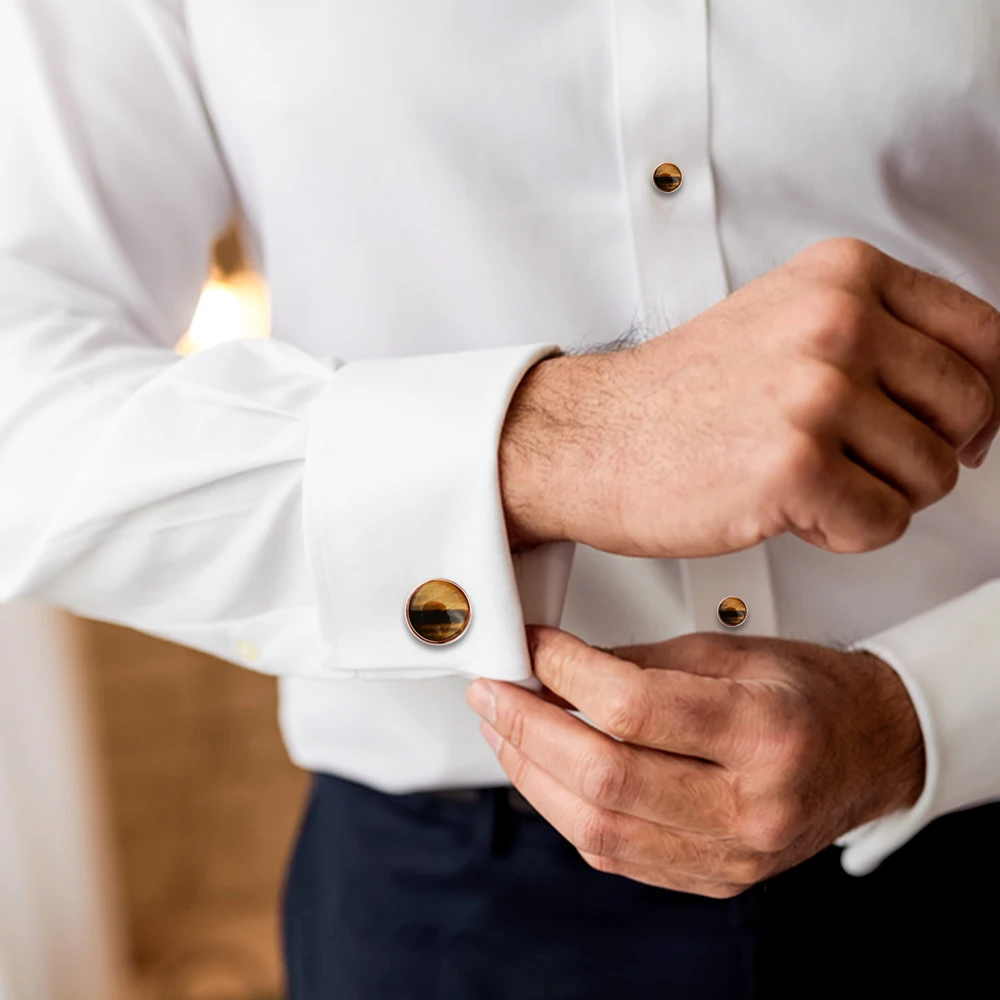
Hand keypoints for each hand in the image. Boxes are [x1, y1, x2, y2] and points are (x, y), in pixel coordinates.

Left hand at [466, 627, 924, 897]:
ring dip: (532, 775)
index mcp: (764, 732)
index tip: (530, 646)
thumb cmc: (808, 693)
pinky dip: (566, 812)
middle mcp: (751, 805)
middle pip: (604, 777)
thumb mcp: (731, 651)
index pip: (634, 706)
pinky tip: (543, 774)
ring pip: (597, 828)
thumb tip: (558, 666)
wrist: (870, 750)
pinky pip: (616, 856)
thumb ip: (641, 662)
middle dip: (527, 729)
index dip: (564, 671)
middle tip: (492, 692)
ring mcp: (732, 854)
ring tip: (503, 731)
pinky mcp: (714, 878)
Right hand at [500, 237, 999, 555]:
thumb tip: (975, 398)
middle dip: (922, 452)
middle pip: (969, 410)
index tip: (948, 425)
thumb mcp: (784, 323)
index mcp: (842, 277)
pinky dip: (842, 532)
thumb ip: (878, 337)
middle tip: (859, 461)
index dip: (976, 397)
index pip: (986, 335)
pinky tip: (789, 508)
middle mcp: (836, 322)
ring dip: (875, 495)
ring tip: (806, 479)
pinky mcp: (794, 466)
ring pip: (931, 476)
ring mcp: (816, 392)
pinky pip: (883, 525)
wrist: (591, 437)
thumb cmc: (678, 395)